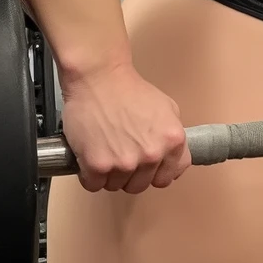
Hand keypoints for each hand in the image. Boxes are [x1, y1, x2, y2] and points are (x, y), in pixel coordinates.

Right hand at [54, 62, 190, 192]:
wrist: (98, 77)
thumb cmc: (127, 89)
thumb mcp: (167, 108)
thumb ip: (172, 136)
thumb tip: (171, 157)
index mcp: (173, 142)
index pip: (168, 177)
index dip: (155, 172)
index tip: (146, 167)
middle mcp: (152, 155)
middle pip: (140, 185)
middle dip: (130, 173)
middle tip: (120, 153)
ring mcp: (125, 162)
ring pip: (116, 185)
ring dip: (109, 173)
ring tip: (104, 149)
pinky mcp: (98, 165)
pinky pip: (94, 185)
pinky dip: (89, 174)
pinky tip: (90, 156)